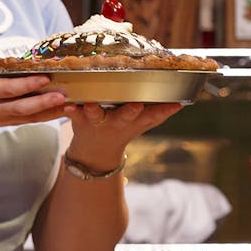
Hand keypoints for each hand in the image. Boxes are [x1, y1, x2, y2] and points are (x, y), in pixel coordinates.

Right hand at [0, 37, 69, 137]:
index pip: (8, 89)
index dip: (27, 85)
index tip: (44, 77)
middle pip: (22, 107)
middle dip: (43, 103)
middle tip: (63, 95)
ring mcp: (4, 118)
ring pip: (30, 117)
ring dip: (52, 112)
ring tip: (72, 105)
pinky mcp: (10, 122)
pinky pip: (31, 121)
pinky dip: (48, 117)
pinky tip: (64, 111)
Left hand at [62, 100, 183, 168]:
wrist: (95, 152)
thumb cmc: (123, 128)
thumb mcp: (143, 123)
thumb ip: (162, 112)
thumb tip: (184, 99)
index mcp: (135, 120)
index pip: (153, 115)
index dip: (164, 110)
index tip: (175, 103)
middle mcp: (118, 121)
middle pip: (126, 117)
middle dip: (131, 112)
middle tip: (136, 106)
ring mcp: (98, 121)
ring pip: (97, 115)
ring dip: (94, 110)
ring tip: (91, 105)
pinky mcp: (79, 119)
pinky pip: (73, 114)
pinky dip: (69, 110)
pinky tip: (66, 105)